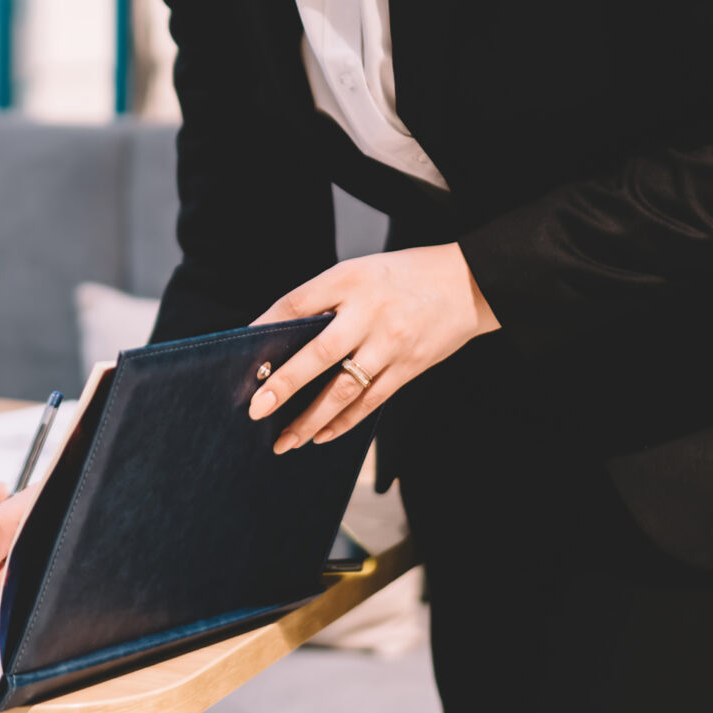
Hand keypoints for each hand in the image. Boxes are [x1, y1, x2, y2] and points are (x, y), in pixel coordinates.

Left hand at [245, 244, 497, 453]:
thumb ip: (327, 299)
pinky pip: (371, 401)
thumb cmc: (406, 276)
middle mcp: (369, 311)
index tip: (242, 349)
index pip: (298, 302)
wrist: (469, 284)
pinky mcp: (409, 367)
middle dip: (285, 384)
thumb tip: (283, 337)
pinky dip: (344, 422)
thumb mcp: (361, 271)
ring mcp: (391, 343)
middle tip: (257, 408)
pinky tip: (321, 435)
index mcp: (350, 279)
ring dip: (311, 418)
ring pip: (344, 389)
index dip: (267, 325)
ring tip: (285, 440)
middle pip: (318, 352)